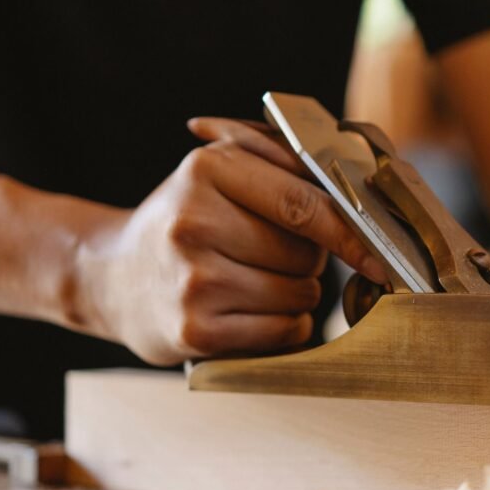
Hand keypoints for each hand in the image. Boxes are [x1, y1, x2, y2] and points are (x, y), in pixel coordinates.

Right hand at [81, 118, 385, 364]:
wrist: (110, 278)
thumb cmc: (183, 222)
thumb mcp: (216, 171)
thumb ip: (280, 159)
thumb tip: (355, 175)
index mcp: (207, 170)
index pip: (304, 204)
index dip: (351, 231)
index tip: (379, 252)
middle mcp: (195, 223)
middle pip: (305, 254)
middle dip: (309, 260)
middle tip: (273, 256)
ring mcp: (194, 280)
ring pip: (299, 295)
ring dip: (295, 294)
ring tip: (254, 282)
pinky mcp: (196, 330)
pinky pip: (283, 330)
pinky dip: (284, 326)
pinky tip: (251, 312)